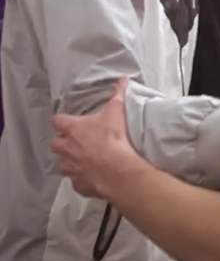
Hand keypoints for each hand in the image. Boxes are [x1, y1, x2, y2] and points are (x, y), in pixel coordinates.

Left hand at [50, 77, 141, 197]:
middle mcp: (66, 148)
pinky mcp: (77, 183)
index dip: (62, 121)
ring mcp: (69, 167)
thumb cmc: (114, 138)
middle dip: (63, 143)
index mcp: (73, 129)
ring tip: (86, 160)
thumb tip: (123, 77)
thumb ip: (117, 95)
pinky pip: (75, 180)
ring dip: (71, 161)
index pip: (57, 121)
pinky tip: (92, 175)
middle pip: (55, 144)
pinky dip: (81, 177)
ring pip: (64, 163)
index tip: (69, 122)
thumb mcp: (116, 114)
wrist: (117, 169)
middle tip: (77, 142)